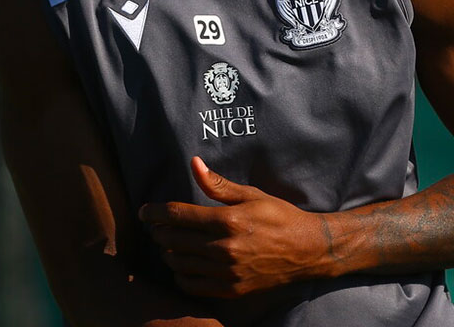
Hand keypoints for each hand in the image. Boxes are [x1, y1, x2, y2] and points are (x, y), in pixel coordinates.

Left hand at [138, 157, 332, 297]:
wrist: (308, 251)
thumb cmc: (279, 217)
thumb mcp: (250, 195)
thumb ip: (217, 184)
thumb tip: (194, 163)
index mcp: (228, 221)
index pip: (177, 215)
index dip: (154, 212)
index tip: (144, 211)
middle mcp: (224, 248)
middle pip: (173, 240)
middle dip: (158, 231)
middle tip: (154, 226)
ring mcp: (227, 272)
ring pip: (178, 263)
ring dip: (167, 252)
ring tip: (168, 243)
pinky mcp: (231, 289)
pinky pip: (192, 286)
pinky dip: (180, 276)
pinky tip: (182, 265)